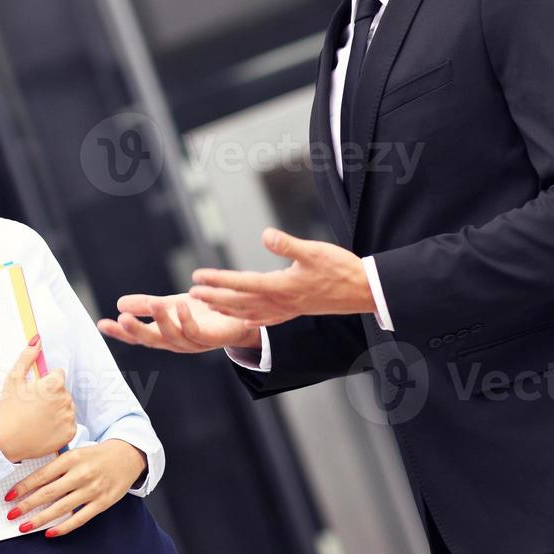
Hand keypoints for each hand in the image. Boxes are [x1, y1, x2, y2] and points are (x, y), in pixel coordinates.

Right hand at [0, 336, 76, 462]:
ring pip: (66, 407)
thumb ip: (27, 356)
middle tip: (33, 406)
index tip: (33, 391)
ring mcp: (69, 417)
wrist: (5, 442)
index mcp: (54, 384)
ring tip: (37, 418)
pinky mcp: (70, 433)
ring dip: (56, 409)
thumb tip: (37, 339)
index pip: (58, 374)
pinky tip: (44, 428)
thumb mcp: (13, 379)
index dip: (45, 381)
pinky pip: (68, 423)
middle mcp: (66, 399)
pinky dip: (59, 425)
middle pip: (63, 391)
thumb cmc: (8, 409)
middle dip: (51, 395)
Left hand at [3, 439, 145, 537]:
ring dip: (40, 519)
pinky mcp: (102, 503)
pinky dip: (63, 527)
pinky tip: (49, 533)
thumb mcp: (75, 452)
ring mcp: (92, 490)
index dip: (23, 487)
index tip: (9, 496)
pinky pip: (79, 519)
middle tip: (11, 514)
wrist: (126, 456)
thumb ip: (56, 466)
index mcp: (71, 458)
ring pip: (61, 508)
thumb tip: (30, 482)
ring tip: (24, 526)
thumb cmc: (95, 455)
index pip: (41, 475)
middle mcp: (80, 474)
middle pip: (48, 493)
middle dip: (27, 505)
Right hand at [97, 293, 257, 352]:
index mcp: (164, 335)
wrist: (238, 318)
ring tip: (153, 304)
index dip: (120, 333)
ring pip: (173, 337)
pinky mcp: (211, 339)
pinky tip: (180, 306)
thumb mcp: (171, 305)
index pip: (137, 336)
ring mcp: (193, 343)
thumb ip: (147, 305)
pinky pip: (196, 333)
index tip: (102, 324)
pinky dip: (186, 320)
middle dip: (136, 332)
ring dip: (162, 321)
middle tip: (121, 319)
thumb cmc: (202, 313)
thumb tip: (118, 304)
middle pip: (152, 341)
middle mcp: (176, 343)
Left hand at [189, 228, 374, 326]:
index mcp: (281, 287)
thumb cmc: (340, 269)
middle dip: (212, 298)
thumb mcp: (315, 251)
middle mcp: (279, 302)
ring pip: (247, 313)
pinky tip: (242, 319)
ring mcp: (286, 310)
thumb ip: (288, 244)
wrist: (364, 292)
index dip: (217, 280)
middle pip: (237, 302)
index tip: (197, 277)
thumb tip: (266, 235)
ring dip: (224, 309)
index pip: (240, 283)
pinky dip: (246, 319)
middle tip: (190, 293)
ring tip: (206, 304)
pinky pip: (263, 319)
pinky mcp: (293, 312)